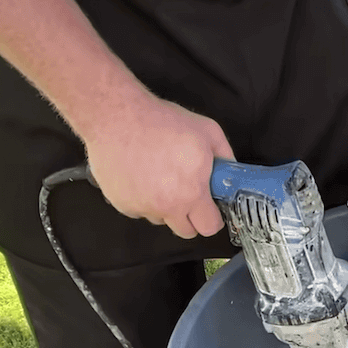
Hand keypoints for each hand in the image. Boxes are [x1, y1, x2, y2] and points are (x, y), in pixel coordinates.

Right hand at [82, 95, 232, 238]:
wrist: (116, 117)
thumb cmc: (161, 122)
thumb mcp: (208, 131)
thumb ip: (225, 156)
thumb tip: (231, 171)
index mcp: (192, 193)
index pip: (209, 227)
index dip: (212, 218)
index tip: (210, 207)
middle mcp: (167, 206)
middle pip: (185, 231)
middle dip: (190, 217)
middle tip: (187, 193)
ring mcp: (142, 207)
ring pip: (160, 219)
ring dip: (164, 206)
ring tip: (160, 177)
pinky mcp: (121, 204)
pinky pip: (138, 210)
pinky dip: (142, 199)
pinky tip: (142, 176)